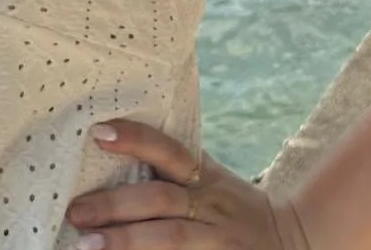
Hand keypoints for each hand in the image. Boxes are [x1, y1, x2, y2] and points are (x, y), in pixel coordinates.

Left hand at [65, 120, 309, 248]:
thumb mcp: (210, 178)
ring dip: (128, 242)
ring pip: (172, 239)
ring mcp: (219, 241)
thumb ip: (172, 165)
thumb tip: (106, 139)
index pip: (168, 150)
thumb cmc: (232, 208)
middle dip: (115, 206)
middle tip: (74, 212)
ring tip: (86, 246)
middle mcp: (212, 206)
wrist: (296, 241)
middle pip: (161, 201)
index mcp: (203, 177)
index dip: (136, 139)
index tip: (98, 132)